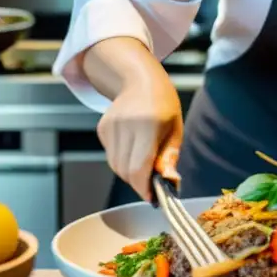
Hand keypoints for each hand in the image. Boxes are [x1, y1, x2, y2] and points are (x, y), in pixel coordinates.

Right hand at [96, 76, 181, 201]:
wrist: (140, 80)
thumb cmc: (163, 104)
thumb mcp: (175, 130)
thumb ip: (170, 157)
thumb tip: (169, 181)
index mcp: (148, 125)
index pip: (139, 168)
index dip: (144, 187)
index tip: (153, 197)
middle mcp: (126, 125)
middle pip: (125, 171)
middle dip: (139, 183)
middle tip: (152, 183)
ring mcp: (110, 126)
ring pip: (116, 166)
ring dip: (130, 172)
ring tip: (144, 161)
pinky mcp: (101, 128)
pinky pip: (111, 156)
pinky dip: (122, 159)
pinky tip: (133, 146)